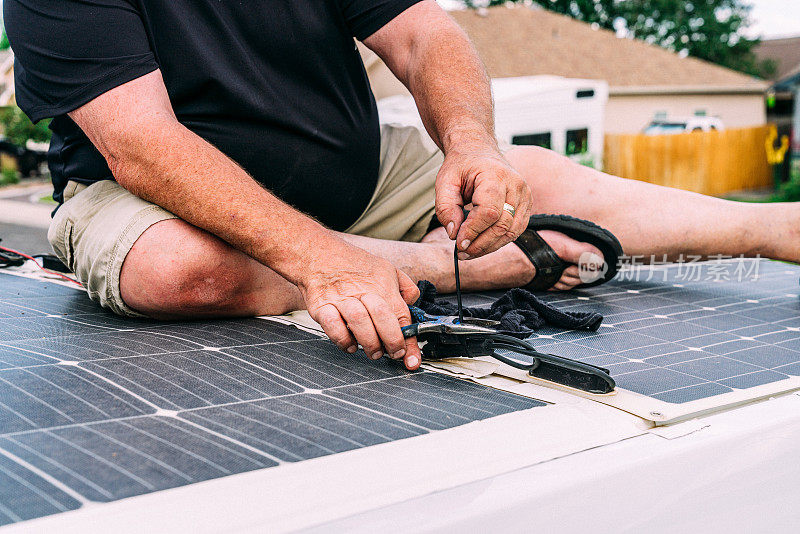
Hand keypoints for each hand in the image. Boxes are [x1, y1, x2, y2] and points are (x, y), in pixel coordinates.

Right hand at [297, 235, 421, 369]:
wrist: (319, 254)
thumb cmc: (354, 264)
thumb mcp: (387, 268)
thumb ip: (405, 287)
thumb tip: (414, 303)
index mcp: (383, 287)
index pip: (402, 316)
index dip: (409, 341)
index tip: (411, 359)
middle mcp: (364, 293)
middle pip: (382, 317)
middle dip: (391, 341)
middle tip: (393, 353)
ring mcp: (341, 300)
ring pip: (359, 322)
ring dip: (369, 342)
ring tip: (373, 351)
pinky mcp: (321, 307)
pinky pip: (332, 326)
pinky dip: (342, 340)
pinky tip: (350, 344)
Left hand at [435, 143, 531, 258]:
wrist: (479, 152)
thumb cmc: (462, 166)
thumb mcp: (445, 181)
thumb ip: (445, 207)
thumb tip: (453, 234)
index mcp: (495, 175)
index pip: (489, 212)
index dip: (473, 231)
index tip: (457, 243)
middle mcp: (516, 185)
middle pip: (502, 225)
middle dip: (480, 244)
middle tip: (461, 252)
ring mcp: (525, 196)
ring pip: (511, 232)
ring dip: (489, 246)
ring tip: (469, 252)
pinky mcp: (526, 205)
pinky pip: (515, 230)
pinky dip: (498, 241)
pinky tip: (482, 244)